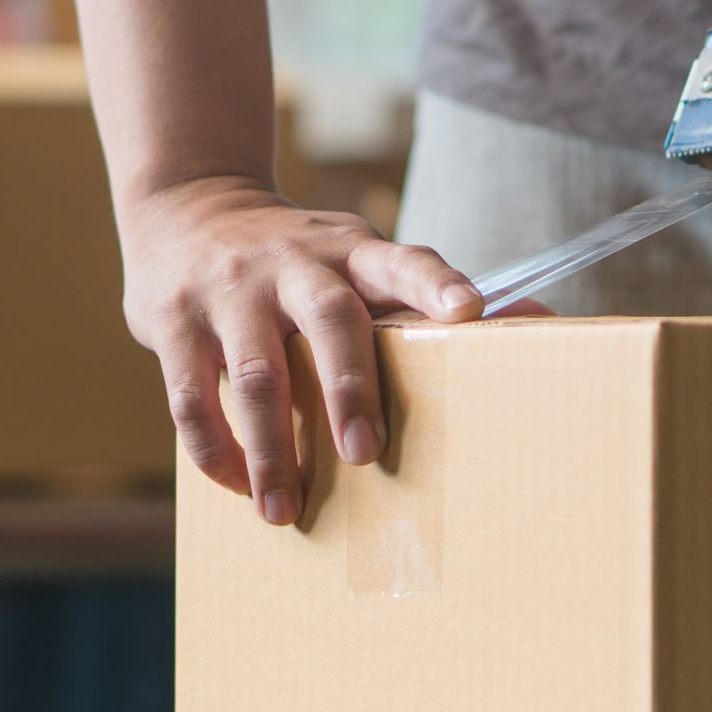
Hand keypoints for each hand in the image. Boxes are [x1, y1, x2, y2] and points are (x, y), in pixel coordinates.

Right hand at [121, 175, 484, 524]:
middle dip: (349, 389)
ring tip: (284, 508)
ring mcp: (230, 290)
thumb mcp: (353, 252)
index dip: (436, 284)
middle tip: (366, 454)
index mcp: (350, 251)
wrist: (187, 202)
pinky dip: (215, 448)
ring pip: (255, 373)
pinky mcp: (174, 319)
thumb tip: (536, 319)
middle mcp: (293, 264)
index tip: (468, 312)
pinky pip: (190, 395)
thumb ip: (416, 293)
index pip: (402, 260)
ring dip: (272, 448)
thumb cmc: (295, 254)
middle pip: (329, 321)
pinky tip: (235, 484)